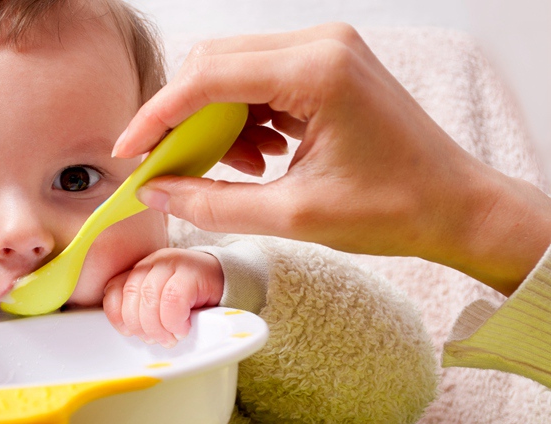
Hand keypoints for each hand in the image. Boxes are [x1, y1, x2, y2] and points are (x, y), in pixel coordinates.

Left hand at [103, 248, 223, 346]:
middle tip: (155, 339)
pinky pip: (173, 300)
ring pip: (150, 298)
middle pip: (132, 294)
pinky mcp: (192, 272)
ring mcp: (173, 263)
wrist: (230, 282)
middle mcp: (154, 262)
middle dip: (140, 324)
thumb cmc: (194, 298)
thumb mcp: (162, 302)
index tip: (129, 332)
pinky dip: (174, 320)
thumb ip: (144, 310)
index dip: (117, 314)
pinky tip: (183, 328)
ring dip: (158, 326)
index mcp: (142, 269)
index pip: (114, 288)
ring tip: (170, 337)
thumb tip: (130, 332)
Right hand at [115, 24, 550, 294]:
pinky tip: (259, 157)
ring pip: (234, 72)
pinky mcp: (327, 66)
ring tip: (235, 169)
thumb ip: (213, 203)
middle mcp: (320, 45)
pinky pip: (261, 82)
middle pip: (214, 65)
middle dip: (182, 118)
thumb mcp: (294, 215)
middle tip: (169, 165)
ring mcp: (326, 50)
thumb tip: (156, 193)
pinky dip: (245, 118)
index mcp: (318, 70)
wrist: (455, 205)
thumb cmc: (394, 209)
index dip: (157, 116)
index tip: (130, 150)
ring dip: (216, 121)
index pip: (208, 77)